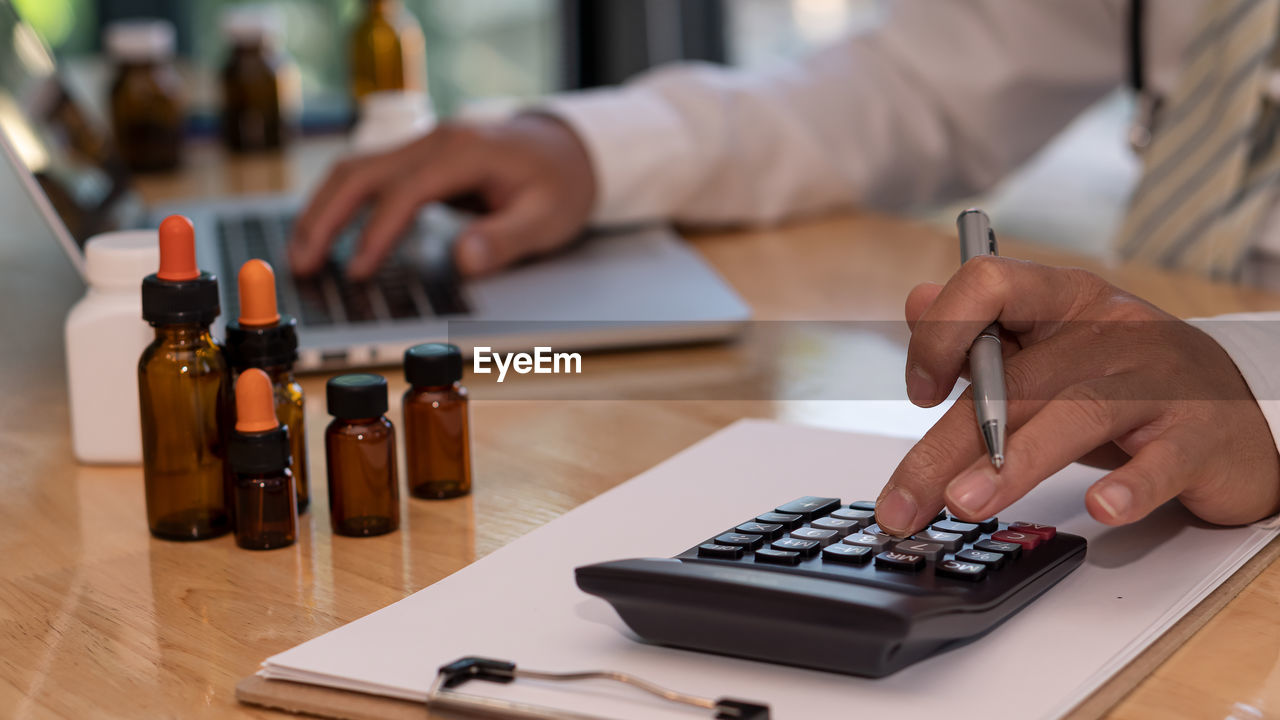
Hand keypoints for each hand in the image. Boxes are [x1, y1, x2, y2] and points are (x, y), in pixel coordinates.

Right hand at [289, 114, 595, 279]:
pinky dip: (342, 202)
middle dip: (326, 217)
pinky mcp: (420, 157)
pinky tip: (328, 233)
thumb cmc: (561, 183)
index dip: (377, 233)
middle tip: (301, 263)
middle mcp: (436, 140)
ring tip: (302, 252)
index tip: (358, 272)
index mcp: (465, 151)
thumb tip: (464, 259)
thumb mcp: (548, 218)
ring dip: (324, 209)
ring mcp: (425, 144)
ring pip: (356, 168)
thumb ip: (506, 240)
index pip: (406, 191)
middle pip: (362, 171)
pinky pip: (370, 175)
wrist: (569, 148)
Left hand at [875, 257, 1279, 535]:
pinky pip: (1163, 460)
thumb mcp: (1053, 350)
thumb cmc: (1126, 383)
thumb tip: (917, 301)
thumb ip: (984, 335)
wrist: (1238, 411)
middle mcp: (1109, 331)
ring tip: (966, 502)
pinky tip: (1101, 509)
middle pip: (1016, 380)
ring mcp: (1157, 381)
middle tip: (903, 502)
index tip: (919, 392)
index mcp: (1064, 301)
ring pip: (1077, 414)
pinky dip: (1132, 486)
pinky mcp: (1200, 436)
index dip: (943, 333)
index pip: (991, 285)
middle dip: (947, 445)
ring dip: (1014, 463)